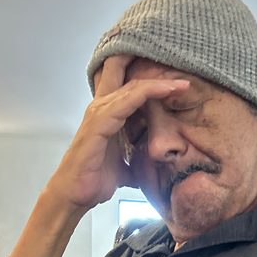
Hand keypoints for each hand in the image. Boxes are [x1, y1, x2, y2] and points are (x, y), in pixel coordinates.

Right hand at [43, 55, 189, 213]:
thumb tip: (162, 163)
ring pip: (131, 87)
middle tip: (178, 60)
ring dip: (158, 82)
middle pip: (123, 71)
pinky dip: (145, 93)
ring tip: (181, 82)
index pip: (128, 83)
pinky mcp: (98, 124)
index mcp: (109, 112)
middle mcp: (102, 107)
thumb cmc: (96, 176)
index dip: (150, 74)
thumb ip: (141, 155)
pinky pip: (125, 102)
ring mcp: (98, 114)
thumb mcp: (128, 163)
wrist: (75, 195)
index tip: (177, 76)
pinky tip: (163, 91)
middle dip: (149, 62)